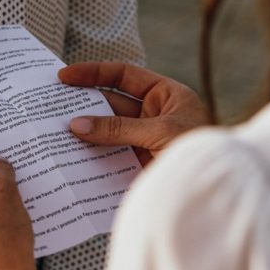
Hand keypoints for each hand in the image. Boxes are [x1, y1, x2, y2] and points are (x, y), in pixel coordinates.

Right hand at [58, 62, 209, 164]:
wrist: (218, 196)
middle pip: (109, 103)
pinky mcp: (136, 164)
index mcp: (166, 96)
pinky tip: (69, 155)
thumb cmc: (200, 153)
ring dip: (83, 131)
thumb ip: (118, 128)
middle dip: (83, 104)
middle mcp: (153, 115)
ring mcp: (143, 140)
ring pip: (105, 130)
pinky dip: (89, 155)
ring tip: (53, 130)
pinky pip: (108, 155)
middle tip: (51, 104)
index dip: (93, 73)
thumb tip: (76, 124)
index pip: (124, 75)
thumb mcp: (160, 132)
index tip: (64, 76)